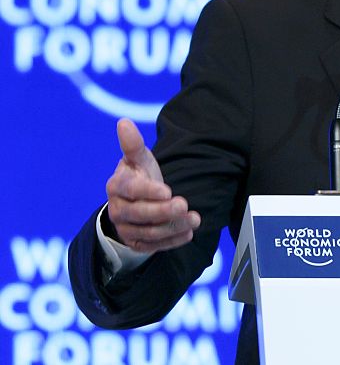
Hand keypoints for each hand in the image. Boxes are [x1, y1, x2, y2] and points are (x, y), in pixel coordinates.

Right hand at [105, 118, 200, 252]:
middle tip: (184, 205)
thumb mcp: (139, 159)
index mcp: (116, 186)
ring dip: (172, 227)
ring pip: (148, 232)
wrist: (135, 201)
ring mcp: (126, 229)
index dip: (148, 191)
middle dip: (162, 211)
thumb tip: (124, 122)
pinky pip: (153, 247)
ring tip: (194, 218)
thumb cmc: (140, 176)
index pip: (130, 190)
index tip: (167, 191)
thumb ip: (133, 144)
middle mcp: (117, 210)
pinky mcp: (136, 244)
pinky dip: (171, 241)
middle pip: (139, 214)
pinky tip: (188, 233)